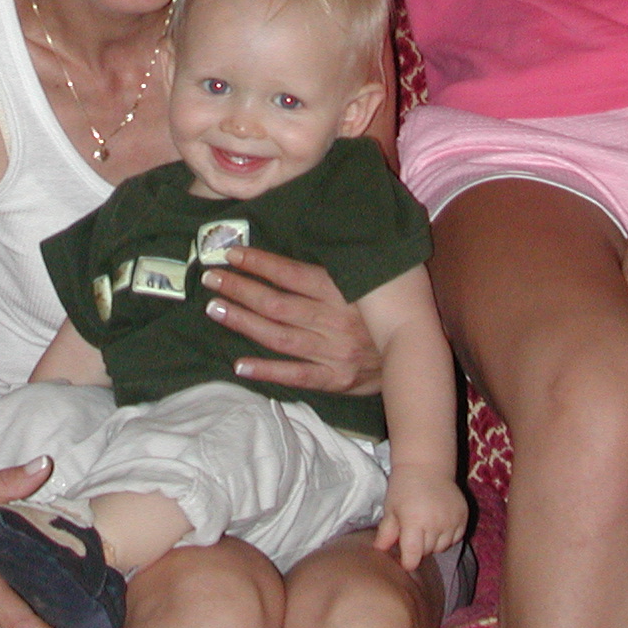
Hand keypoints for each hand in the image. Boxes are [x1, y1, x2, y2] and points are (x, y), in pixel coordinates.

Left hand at [201, 246, 382, 394]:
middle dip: (241, 289)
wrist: (416, 355)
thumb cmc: (380, 311)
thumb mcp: (364, 281)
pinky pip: (296, 375)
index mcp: (342, 290)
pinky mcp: (335, 379)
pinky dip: (267, 370)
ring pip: (279, 336)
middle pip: (277, 304)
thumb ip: (333, 267)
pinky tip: (238, 363)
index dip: (259, 263)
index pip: (292, 274)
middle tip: (210, 279)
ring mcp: (334, 352)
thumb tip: (288, 248)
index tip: (231, 253)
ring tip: (215, 309)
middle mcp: (335, 320)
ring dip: (244, 323)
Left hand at [372, 467, 467, 571]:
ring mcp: (452, 520)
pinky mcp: (463, 516)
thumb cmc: (403, 486)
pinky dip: (448, 536)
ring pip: (442, 547)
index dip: (408, 562)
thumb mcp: (391, 508)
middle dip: (418, 548)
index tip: (404, 560)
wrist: (426, 465)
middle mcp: (435, 523)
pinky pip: (456, 538)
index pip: (413, 556)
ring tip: (425, 527)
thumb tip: (379, 551)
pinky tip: (439, 523)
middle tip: (412, 533)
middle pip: (427, 552)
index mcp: (414, 521)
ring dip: (433, 543)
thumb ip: (386, 532)